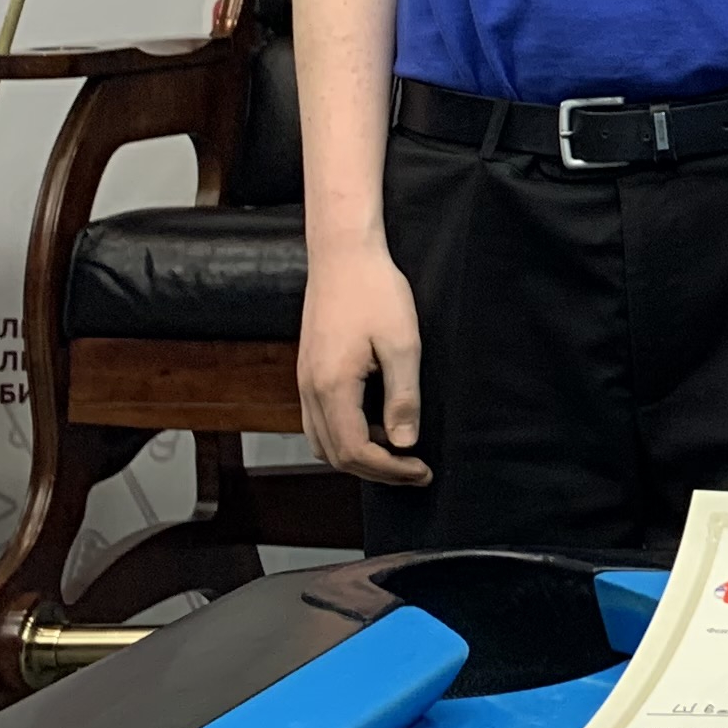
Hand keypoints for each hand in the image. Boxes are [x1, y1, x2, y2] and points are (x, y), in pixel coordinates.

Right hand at [296, 249, 429, 486]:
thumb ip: (403, 397)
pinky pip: (319, 422)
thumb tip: (405, 444)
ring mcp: (304, 382)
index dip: (390, 470)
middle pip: (335, 455)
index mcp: (332, 387)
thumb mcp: (403, 344)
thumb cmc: (376, 292)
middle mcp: (310, 391)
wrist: (342, 256)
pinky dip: (345, 436)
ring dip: (358, 457)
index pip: (355, 452)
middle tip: (415, 471)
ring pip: (323, 442)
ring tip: (399, 453)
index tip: (423, 470)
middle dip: (376, 471)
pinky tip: (377, 425)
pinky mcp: (308, 372)